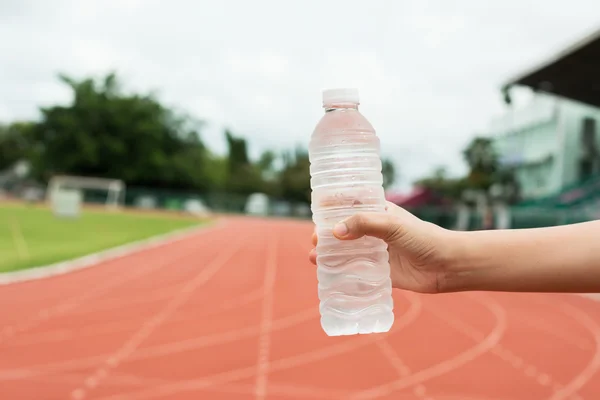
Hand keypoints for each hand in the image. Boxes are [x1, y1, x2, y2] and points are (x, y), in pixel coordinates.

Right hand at [309, 202, 454, 293]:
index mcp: (378, 213)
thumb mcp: (392, 225)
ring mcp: (376, 252)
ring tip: (315, 258)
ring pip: (347, 252)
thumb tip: (334, 232)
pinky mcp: (380, 273)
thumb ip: (364, 225)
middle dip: (326, 235)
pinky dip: (341, 273)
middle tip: (314, 241)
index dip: (332, 210)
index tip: (316, 214)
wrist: (447, 265)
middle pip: (344, 231)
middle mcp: (374, 232)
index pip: (350, 207)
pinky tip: (328, 276)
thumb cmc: (423, 238)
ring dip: (330, 254)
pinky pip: (356, 273)